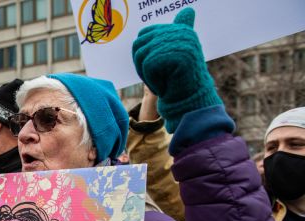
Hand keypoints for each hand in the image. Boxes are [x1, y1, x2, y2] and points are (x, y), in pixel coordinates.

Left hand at [132, 8, 220, 131]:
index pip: (143, 34)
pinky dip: (151, 80)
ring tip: (163, 81)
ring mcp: (178, 43)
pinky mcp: (172, 55)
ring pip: (140, 55)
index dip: (142, 54)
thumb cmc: (180, 81)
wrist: (191, 102)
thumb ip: (176, 34)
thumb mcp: (177, 54)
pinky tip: (165, 85)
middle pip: (139, 44)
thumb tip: (188, 10)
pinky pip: (146, 66)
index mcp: (182, 30)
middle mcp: (182, 32)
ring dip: (146, 74)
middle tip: (160, 78)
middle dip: (142, 66)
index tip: (158, 67)